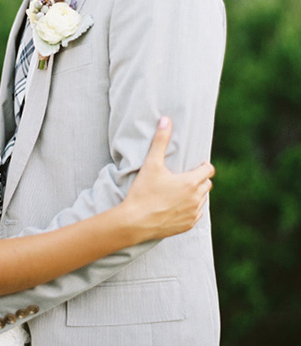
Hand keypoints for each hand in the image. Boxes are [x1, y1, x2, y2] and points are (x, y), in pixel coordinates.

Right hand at [124, 117, 214, 240]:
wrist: (135, 222)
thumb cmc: (143, 192)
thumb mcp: (151, 164)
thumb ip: (160, 141)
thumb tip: (166, 119)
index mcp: (191, 183)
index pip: (209, 170)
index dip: (204, 164)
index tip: (196, 163)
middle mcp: (196, 199)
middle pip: (207, 184)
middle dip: (200, 178)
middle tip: (187, 174)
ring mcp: (193, 214)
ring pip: (203, 199)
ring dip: (197, 193)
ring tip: (183, 189)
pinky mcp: (187, 226)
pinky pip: (197, 214)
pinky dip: (193, 207)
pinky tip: (181, 204)